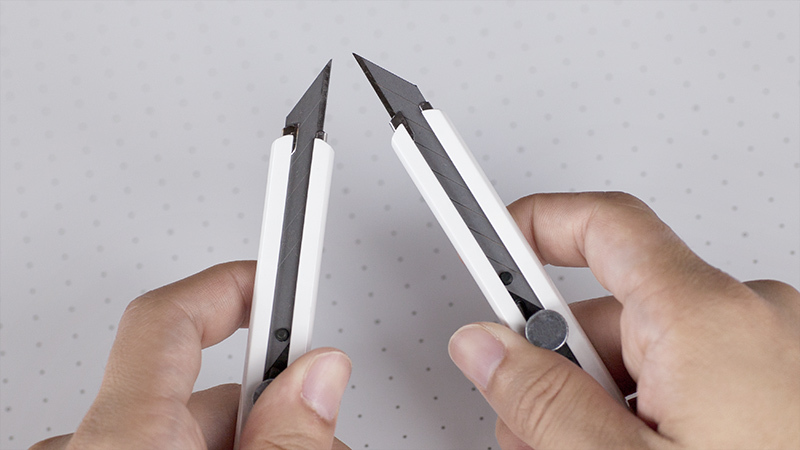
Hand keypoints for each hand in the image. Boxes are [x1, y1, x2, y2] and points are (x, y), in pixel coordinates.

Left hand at [31, 261, 351, 449]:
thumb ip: (285, 437)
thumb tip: (318, 378)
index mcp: (122, 439)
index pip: (171, 318)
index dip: (237, 283)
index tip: (286, 266)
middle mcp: (97, 448)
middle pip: (206, 392)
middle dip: (273, 406)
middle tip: (318, 432)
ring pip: (199, 432)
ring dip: (255, 441)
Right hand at [448, 192, 799, 448]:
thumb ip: (543, 400)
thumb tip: (486, 347)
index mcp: (706, 317)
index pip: (603, 228)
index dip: (534, 227)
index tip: (488, 240)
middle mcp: (749, 319)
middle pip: (612, 314)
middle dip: (559, 368)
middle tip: (538, 435)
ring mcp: (772, 356)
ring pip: (645, 357)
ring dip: (602, 405)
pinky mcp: (778, 389)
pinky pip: (689, 379)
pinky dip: (650, 415)